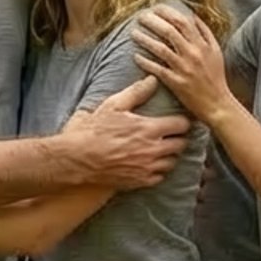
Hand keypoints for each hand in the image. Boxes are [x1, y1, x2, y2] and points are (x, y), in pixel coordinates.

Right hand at [61, 74, 190, 190]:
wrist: (78, 158)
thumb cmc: (94, 130)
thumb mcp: (113, 105)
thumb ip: (136, 92)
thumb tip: (153, 80)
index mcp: (149, 128)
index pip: (181, 125)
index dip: (182, 121)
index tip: (177, 120)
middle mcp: (153, 150)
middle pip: (181, 144)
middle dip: (178, 137)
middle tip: (170, 133)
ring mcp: (147, 167)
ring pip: (173, 162)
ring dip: (170, 154)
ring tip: (161, 148)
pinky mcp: (140, 181)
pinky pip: (160, 177)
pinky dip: (159, 170)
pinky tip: (150, 163)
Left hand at [131, 5, 234, 122]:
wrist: (217, 103)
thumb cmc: (216, 77)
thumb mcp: (216, 52)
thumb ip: (205, 33)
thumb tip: (193, 16)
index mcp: (202, 45)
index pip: (183, 22)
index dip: (167, 12)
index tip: (156, 8)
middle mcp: (193, 54)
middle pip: (169, 32)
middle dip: (153, 21)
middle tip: (140, 16)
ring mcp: (183, 68)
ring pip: (160, 49)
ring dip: (145, 39)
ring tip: (133, 33)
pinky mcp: (176, 82)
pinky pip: (157, 69)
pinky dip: (145, 61)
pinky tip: (136, 55)